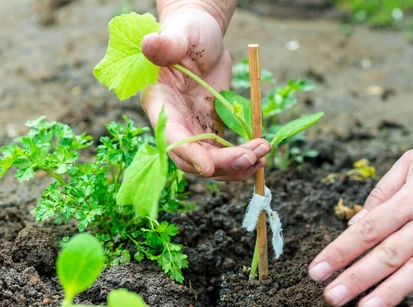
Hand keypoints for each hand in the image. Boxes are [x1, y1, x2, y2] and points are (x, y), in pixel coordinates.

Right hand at [141, 7, 269, 180]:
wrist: (204, 37)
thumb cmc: (188, 31)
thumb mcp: (179, 34)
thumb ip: (167, 44)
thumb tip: (150, 45)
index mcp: (159, 103)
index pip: (171, 137)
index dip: (189, 154)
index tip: (209, 168)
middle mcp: (174, 124)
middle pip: (193, 158)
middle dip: (221, 164)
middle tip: (250, 158)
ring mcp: (192, 130)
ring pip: (211, 161)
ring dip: (236, 165)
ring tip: (262, 155)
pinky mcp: (210, 130)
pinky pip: (224, 154)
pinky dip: (241, 159)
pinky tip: (261, 155)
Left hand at [308, 125, 412, 306]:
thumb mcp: (411, 161)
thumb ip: (382, 193)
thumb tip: (355, 223)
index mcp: (409, 199)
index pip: (366, 230)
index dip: (339, 251)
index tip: (316, 270)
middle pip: (386, 254)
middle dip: (356, 278)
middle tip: (331, 298)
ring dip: (391, 292)